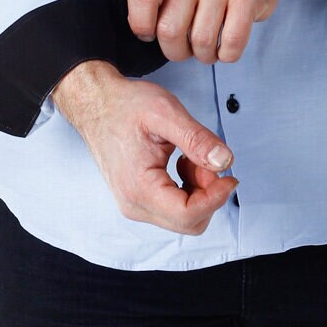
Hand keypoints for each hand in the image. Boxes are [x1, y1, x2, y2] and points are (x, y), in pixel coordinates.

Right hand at [51, 61, 238, 234]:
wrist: (97, 104)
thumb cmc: (125, 106)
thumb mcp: (165, 112)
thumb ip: (197, 139)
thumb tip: (225, 162)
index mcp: (139, 188)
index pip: (188, 215)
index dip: (216, 198)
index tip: (229, 176)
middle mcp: (135, 205)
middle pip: (188, 222)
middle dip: (208, 193)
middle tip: (206, 159)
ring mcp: (135, 205)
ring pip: (184, 217)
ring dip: (199, 190)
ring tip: (190, 156)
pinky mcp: (139, 199)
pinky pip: (174, 208)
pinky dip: (188, 188)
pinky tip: (182, 162)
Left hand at [126, 0, 326, 63]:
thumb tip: (144, 35)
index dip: (141, 25)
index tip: (151, 34)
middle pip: (170, 30)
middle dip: (176, 51)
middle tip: (185, 49)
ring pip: (201, 41)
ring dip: (204, 55)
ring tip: (207, 48)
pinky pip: (231, 42)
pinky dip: (227, 55)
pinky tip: (226, 47)